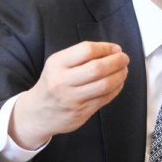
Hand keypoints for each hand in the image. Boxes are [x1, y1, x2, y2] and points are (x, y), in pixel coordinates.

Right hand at [9, 41, 129, 148]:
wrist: (37, 113)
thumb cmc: (53, 83)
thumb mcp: (58, 64)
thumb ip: (81, 57)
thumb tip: (113, 51)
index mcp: (57, 64)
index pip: (87, 50)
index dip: (106, 48)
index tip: (116, 49)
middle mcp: (63, 81)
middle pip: (97, 68)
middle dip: (117, 62)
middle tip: (124, 59)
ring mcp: (72, 99)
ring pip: (104, 85)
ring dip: (119, 76)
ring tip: (123, 71)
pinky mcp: (81, 113)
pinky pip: (104, 99)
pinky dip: (116, 89)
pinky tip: (118, 83)